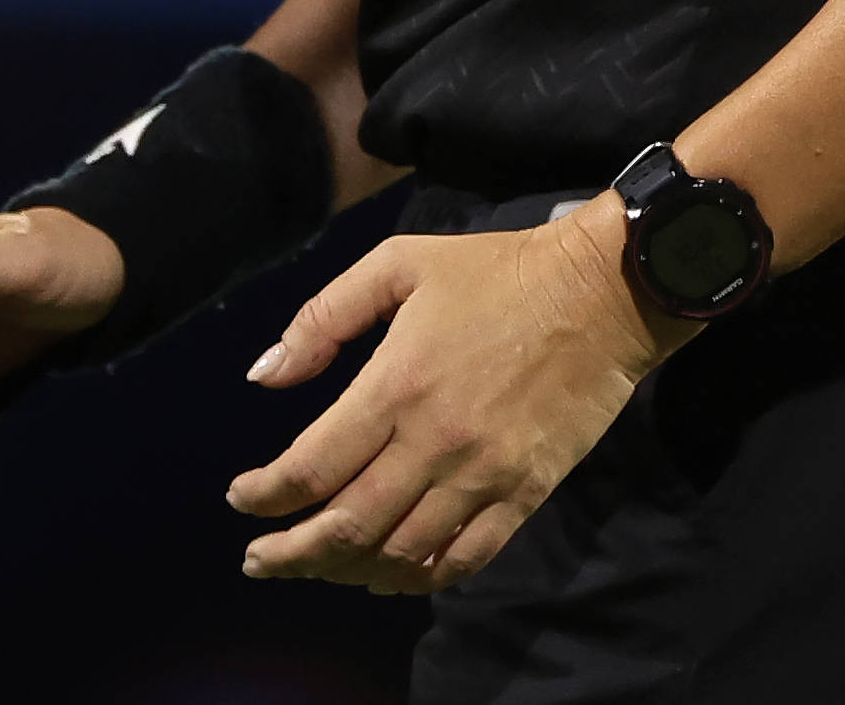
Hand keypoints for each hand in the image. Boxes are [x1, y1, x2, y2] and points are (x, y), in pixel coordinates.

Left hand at [224, 196, 697, 593]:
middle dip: (289, 553)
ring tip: (315, 567)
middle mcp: (434, 443)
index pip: (310, 468)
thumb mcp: (399, 265)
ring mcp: (484, 476)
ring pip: (400, 554)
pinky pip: (464, 559)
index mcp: (396, 385)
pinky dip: (417, 578)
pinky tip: (389, 575)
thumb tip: (262, 376)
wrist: (605, 290)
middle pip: (346, 526)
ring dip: (345, 571)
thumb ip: (323, 319)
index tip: (239, 499)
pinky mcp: (525, 494)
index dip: (263, 495)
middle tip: (257, 560)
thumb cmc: (497, 271)